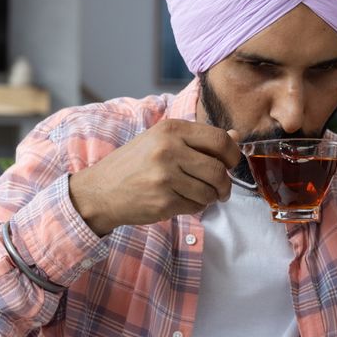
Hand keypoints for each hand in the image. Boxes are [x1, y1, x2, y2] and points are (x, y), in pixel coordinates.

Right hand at [69, 120, 240, 235]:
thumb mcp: (162, 141)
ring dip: (209, 198)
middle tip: (221, 190)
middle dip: (225, 184)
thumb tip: (236, 137)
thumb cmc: (133, 164)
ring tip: (197, 195)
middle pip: (218, 170)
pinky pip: (196, 206)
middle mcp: (169, 150)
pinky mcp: (164, 201)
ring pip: (209, 191)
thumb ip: (199, 140)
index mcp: (171, 130)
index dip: (233, 155)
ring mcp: (166, 177)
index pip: (219, 140)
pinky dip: (195, 207)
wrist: (100, 191)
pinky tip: (181, 201)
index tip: (231, 164)